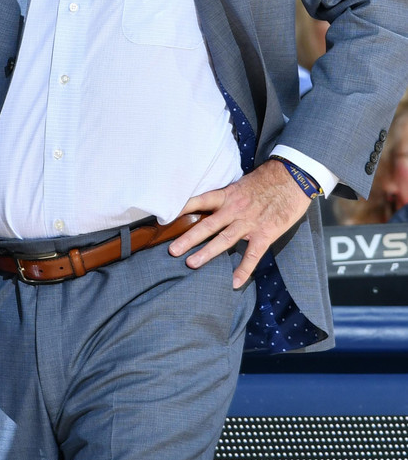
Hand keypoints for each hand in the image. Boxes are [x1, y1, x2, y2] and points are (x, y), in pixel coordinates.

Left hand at [168, 159, 311, 287]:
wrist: (294, 177)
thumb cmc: (269, 179)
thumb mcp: (243, 183)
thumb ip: (229, 196)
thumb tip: (214, 204)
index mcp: (228, 195)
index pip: (200, 200)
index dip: (182, 209)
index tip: (166, 218)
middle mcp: (235, 209)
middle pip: (207, 224)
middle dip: (188, 238)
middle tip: (172, 250)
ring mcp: (249, 222)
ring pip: (224, 240)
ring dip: (207, 253)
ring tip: (191, 264)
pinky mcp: (265, 233)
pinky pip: (252, 255)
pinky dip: (243, 270)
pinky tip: (234, 282)